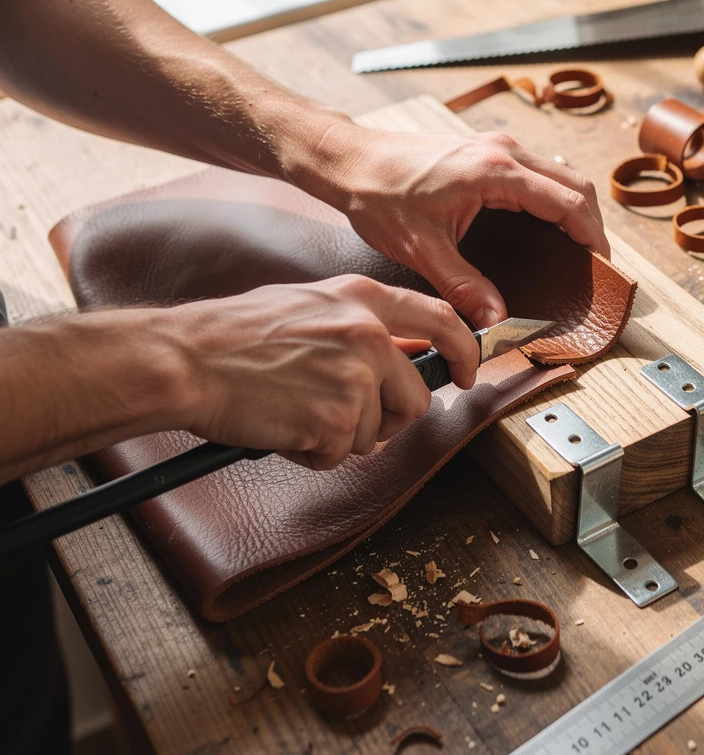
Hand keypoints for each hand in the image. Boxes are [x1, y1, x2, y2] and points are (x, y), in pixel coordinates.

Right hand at [172, 275, 477, 469]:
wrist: (188, 359)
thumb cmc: (234, 334)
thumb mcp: (310, 306)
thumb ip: (359, 323)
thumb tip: (400, 348)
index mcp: (362, 299)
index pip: (442, 320)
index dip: (463, 351)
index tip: (465, 372)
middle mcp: (367, 334)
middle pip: (415, 397)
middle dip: (387, 418)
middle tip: (346, 418)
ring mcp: (355, 378)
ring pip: (376, 432)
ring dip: (340, 436)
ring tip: (296, 412)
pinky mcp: (336, 419)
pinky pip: (341, 454)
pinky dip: (313, 453)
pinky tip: (284, 428)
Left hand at [290, 124, 608, 328]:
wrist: (350, 161)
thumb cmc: (379, 194)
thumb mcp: (423, 250)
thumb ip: (464, 286)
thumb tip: (495, 319)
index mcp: (495, 171)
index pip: (567, 201)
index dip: (592, 235)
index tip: (601, 265)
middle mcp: (503, 152)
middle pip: (574, 183)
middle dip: (592, 223)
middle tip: (595, 262)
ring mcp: (496, 147)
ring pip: (558, 174)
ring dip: (574, 207)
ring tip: (577, 247)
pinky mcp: (486, 152)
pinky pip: (537, 172)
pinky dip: (552, 198)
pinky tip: (543, 226)